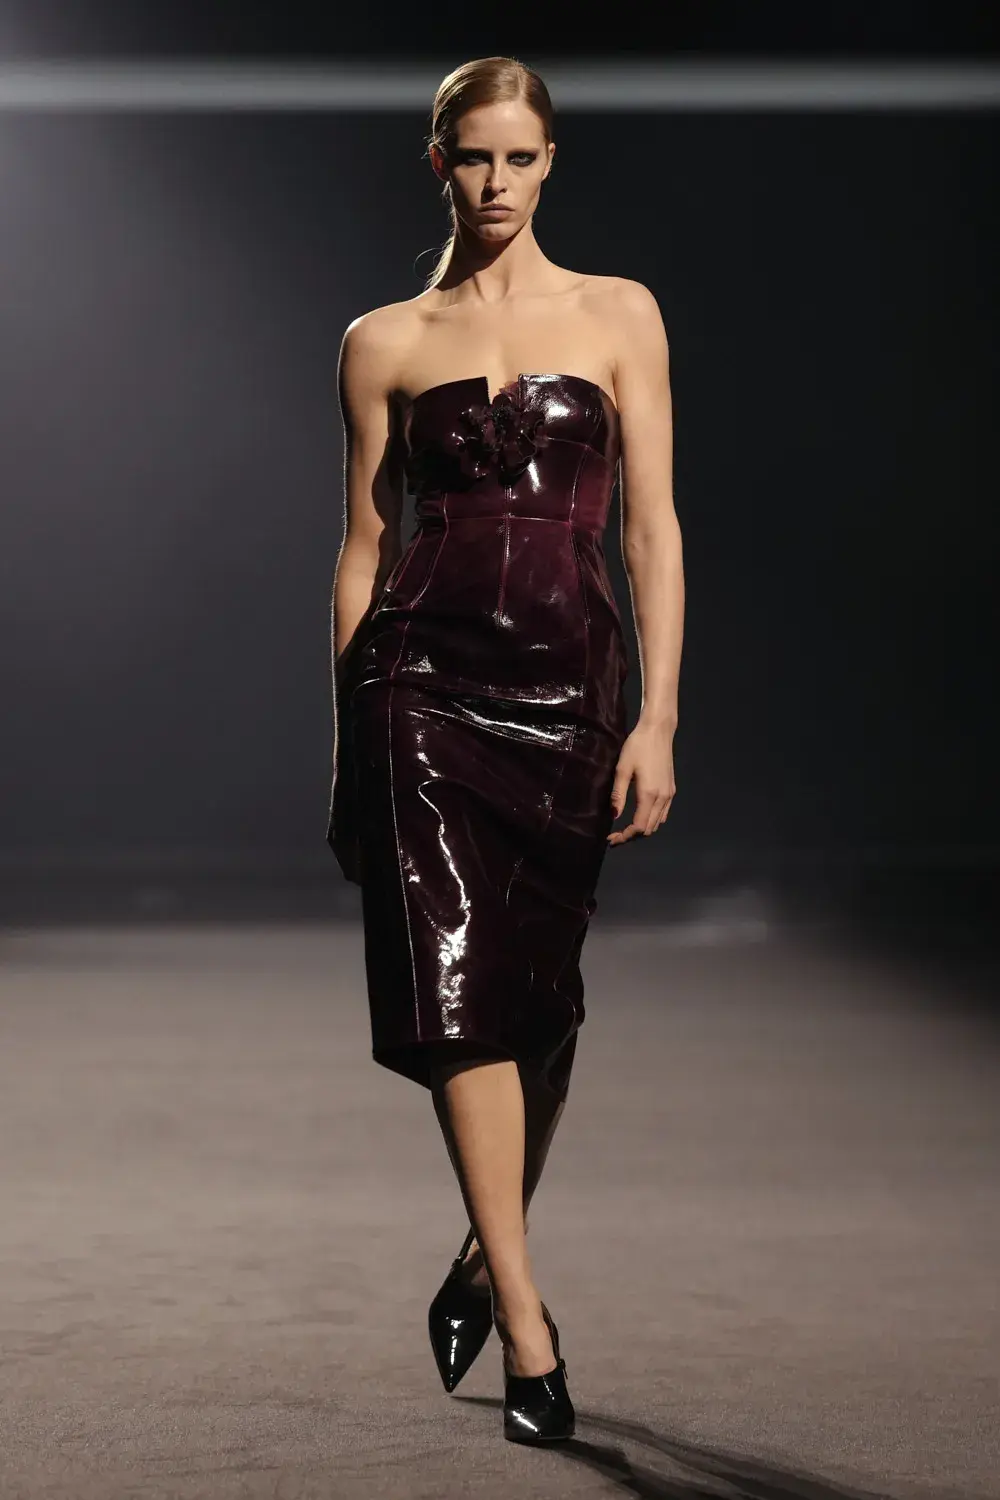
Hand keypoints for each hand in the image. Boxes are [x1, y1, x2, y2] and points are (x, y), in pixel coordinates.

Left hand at [607, 718, 675, 843]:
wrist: (658, 731)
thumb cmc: (637, 746)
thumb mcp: (622, 769)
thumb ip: (618, 794)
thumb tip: (614, 815)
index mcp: (649, 794)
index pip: (639, 826)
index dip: (625, 836)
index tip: (611, 838)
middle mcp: (663, 798)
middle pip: (649, 829)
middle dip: (632, 835)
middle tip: (615, 835)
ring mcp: (670, 794)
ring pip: (658, 823)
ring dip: (642, 829)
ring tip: (625, 827)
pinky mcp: (671, 789)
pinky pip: (663, 814)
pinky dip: (652, 820)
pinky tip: (640, 814)